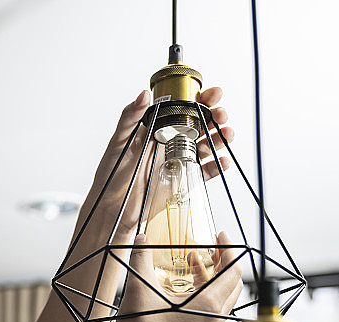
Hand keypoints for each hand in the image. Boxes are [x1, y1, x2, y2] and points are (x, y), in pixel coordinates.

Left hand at [76, 87, 234, 239]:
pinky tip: (223, 161)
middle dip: (215, 117)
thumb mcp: (118, 143)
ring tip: (227, 134)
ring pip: (206, 146)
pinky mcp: (183, 180)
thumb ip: (130, 118)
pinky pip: (205, 171)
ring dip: (220, 138)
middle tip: (221, 114)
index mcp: (157, 128)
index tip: (212, 94)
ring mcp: (178, 160)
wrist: (113, 209)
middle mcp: (170, 142)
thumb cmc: (111, 174)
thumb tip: (144, 95)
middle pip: (200, 124)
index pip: (183, 108)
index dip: (200, 99)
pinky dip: (217, 166)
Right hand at [108, 231, 243, 321]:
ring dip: (212, 276)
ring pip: (222, 296)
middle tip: (211, 246)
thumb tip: (141, 239)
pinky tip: (182, 286)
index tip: (220, 235)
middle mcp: (214, 318)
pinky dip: (204, 291)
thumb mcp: (139, 290)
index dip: (229, 248)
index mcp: (208, 304)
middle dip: (224, 261)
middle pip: (232, 283)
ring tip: (193, 261)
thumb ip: (141, 258)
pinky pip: (211, 308)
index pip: (233, 270)